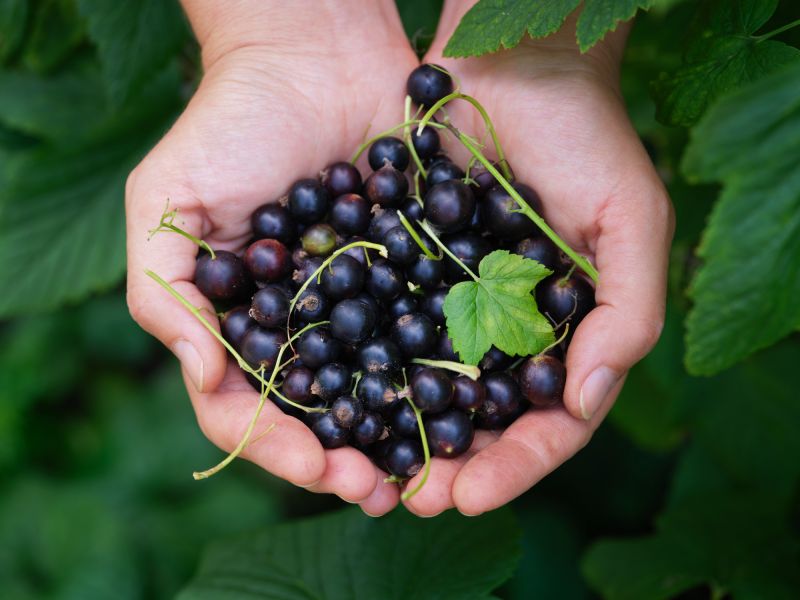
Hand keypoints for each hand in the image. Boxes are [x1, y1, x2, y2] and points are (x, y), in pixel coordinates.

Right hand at [126, 0, 416, 515]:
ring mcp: (358, 303)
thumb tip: (198, 372)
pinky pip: (425, 329)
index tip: (321, 468)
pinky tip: (466, 403)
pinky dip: (439, 371)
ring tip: (426, 471)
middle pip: (319, 415)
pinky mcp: (411, 272)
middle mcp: (302, 327)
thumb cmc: (229, 125)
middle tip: (382, 492)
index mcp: (241, 325)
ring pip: (376, 386)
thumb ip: (163, 290)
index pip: (249, 409)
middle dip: (345, 458)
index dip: (280, 447)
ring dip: (397, 434)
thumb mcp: (167, 203)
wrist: (313, 56)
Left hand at [398, 2, 673, 516]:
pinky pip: (383, 327)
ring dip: (399, 431)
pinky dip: (363, 366)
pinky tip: (336, 395)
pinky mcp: (406, 271)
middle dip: (451, 465)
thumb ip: (628, 313)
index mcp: (567, 333)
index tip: (471, 494)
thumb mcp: (630, 219)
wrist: (512, 66)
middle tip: (412, 498)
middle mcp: (509, 330)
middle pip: (481, 419)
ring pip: (427, 386)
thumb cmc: (585, 136)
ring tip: (366, 470)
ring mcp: (455, 304)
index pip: (549, 422)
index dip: (516, 464)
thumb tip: (585, 400)